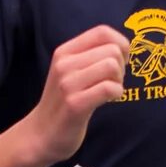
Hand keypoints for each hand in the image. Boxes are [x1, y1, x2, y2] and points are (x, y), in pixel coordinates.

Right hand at [23, 25, 127, 163]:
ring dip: (119, 80)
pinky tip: (108, 100)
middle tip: (111, 81)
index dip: (121, 44)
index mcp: (64, 51)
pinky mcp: (75, 104)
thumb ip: (91, 55)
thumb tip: (124, 46)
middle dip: (121, 66)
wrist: (41, 134)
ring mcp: (68, 84)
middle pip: (112, 50)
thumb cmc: (63, 102)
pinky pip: (109, 88)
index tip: (119, 61)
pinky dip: (116, 94)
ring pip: (112, 66)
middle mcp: (64, 64)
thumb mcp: (71, 71)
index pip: (102, 32)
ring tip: (108, 91)